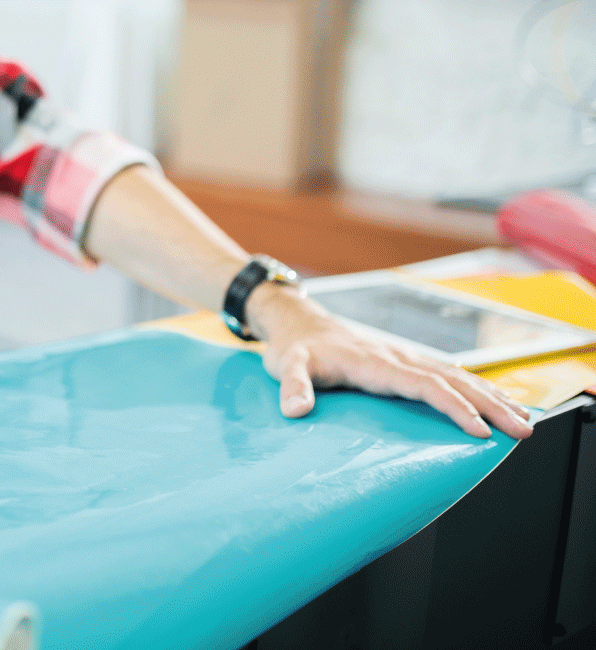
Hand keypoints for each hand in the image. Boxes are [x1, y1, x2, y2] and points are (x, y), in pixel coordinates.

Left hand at [250, 285, 533, 439]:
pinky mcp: (404, 359)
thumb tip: (296, 410)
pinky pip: (447, 373)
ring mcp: (403, 356)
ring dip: (493, 397)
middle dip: (491, 406)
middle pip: (454, 381)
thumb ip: (292, 386)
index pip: (425, 385)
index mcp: (375, 361)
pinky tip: (496, 399)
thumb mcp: (285, 365)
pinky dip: (476, 387)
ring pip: (458, 376)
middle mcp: (397, 356)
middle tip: (522, 430)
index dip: (454, 408)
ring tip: (524, 419)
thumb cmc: (293, 347)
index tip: (479, 430)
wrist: (298, 320)